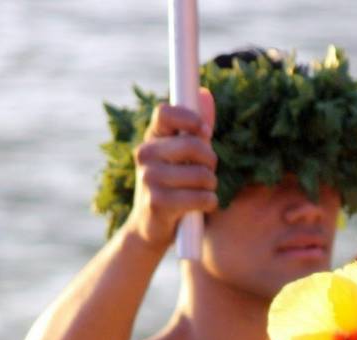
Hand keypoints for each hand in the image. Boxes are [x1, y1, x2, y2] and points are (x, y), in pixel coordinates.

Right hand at [125, 87, 217, 246]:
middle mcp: (145, 155)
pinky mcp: (158, 203)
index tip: (204, 131)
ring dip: (211, 185)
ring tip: (200, 191)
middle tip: (208, 171)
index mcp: (152, 139)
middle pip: (193, 145)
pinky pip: (202, 197)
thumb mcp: (182, 156)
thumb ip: (196, 128)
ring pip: (202, 174)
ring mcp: (150, 179)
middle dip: (211, 160)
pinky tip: (199, 207)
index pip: (165, 112)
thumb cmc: (173, 187)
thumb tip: (205, 93)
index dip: (190, 118)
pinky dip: (209, 203)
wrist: (149, 228)